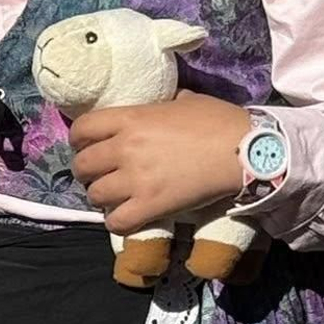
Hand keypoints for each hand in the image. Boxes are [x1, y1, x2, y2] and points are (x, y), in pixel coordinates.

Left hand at [69, 91, 248, 234]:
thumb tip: (165, 104)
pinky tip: (127, 216)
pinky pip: (115, 221)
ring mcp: (136, 179)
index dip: (79, 140)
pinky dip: (117, 221)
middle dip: (88, 172)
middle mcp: (125, 148)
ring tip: (115, 197)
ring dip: (102, 197)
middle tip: (101, 175)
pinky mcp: (151, 205)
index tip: (86, 146)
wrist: (245, 150)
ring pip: (95, 195)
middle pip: (82, 165)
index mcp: (131, 118)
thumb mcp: (184, 101)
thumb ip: (163, 105)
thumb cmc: (218, 121)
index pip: (82, 129)